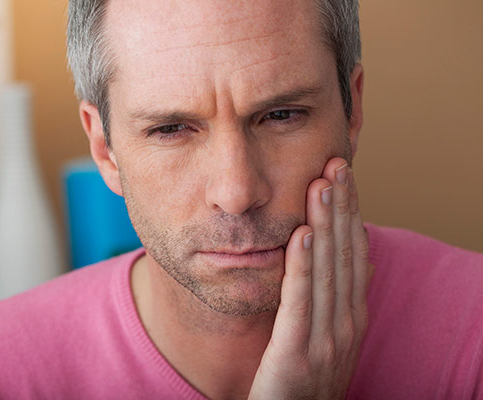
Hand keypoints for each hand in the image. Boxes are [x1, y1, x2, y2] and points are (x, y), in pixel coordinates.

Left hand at [248, 157, 372, 398]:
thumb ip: (325, 300)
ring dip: (327, 224)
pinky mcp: (297, 355)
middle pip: (345, 255)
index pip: (354, 255)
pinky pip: (301, 302)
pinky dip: (303, 266)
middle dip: (342, 208)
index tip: (344, 176)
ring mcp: (325, 342)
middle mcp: (345, 325)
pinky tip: (303, 233)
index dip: (351, 214)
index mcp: (351, 318)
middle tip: (337, 163)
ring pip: (328, 271)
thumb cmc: (299, 381)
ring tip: (322, 183)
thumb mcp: (321, 337)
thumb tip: (329, 258)